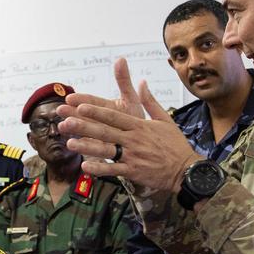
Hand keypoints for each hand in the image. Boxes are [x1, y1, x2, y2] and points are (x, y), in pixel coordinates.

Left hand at [57, 58, 199, 191]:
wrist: (187, 169)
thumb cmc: (176, 144)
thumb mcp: (165, 119)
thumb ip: (150, 101)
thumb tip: (142, 82)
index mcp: (140, 125)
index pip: (114, 116)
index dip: (96, 111)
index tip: (80, 105)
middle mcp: (134, 139)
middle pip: (105, 131)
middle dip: (85, 126)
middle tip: (66, 121)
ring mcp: (133, 156)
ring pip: (106, 150)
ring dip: (87, 147)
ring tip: (70, 143)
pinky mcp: (134, 172)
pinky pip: (113, 170)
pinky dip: (99, 169)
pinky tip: (85, 166)